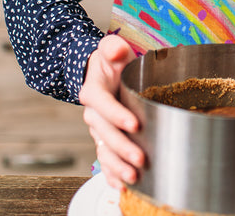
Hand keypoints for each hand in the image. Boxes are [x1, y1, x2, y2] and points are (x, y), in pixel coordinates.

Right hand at [78, 35, 143, 188]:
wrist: (101, 74)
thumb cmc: (111, 62)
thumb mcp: (111, 50)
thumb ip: (112, 48)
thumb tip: (116, 50)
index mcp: (93, 91)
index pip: (103, 104)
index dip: (117, 115)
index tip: (135, 124)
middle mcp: (93, 114)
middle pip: (105, 134)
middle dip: (122, 148)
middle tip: (141, 159)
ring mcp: (98, 130)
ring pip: (104, 151)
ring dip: (117, 166)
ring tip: (134, 177)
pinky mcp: (103, 141)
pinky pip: (104, 161)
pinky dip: (111, 174)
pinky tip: (122, 186)